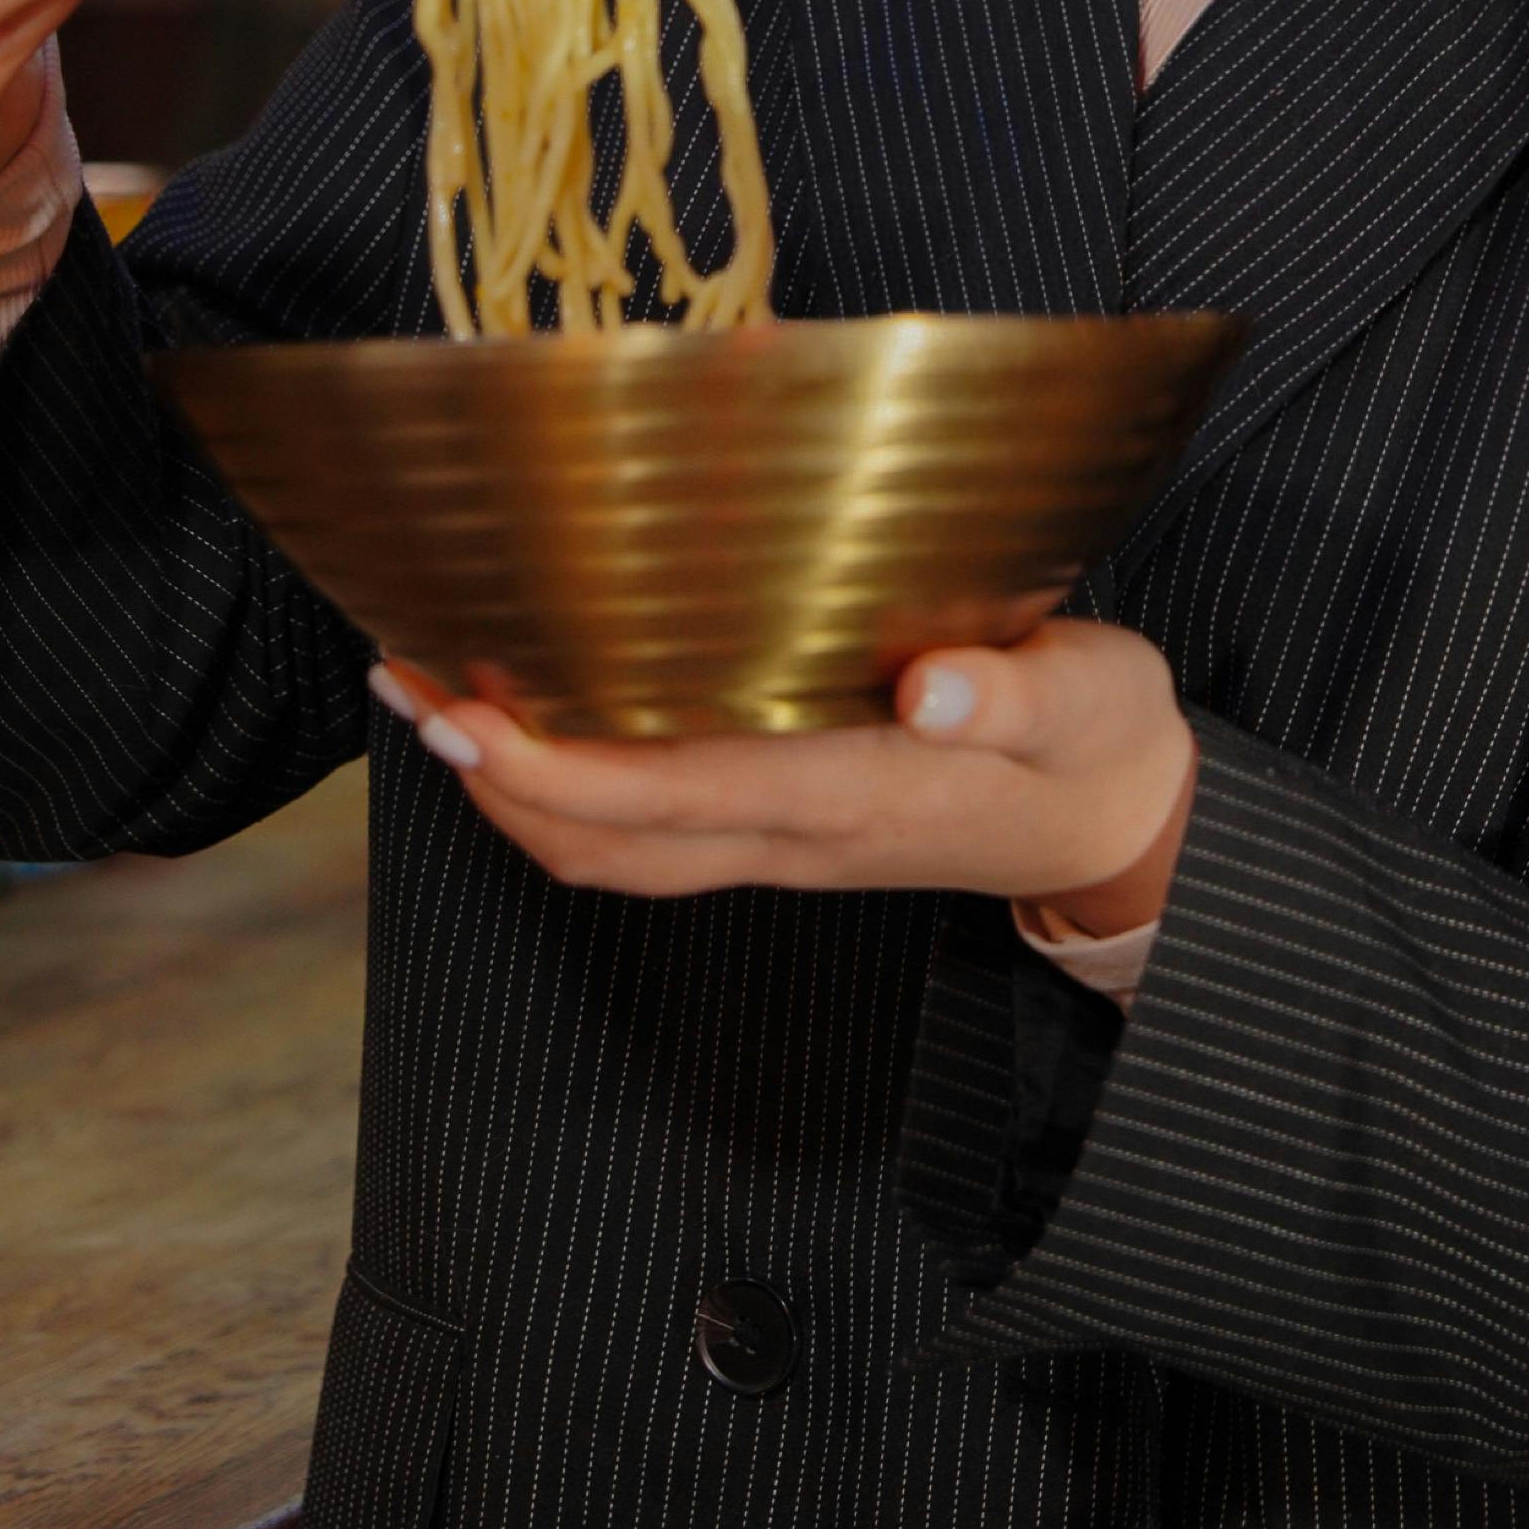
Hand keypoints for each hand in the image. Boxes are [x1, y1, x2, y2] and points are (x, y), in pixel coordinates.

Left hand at [376, 619, 1198, 931]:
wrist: (1123, 825)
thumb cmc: (1099, 740)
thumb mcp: (1085, 695)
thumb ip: (1009, 691)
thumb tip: (928, 690)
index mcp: (851, 792)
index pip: (668, 797)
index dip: (551, 770)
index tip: (462, 712)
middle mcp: (795, 834)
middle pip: (601, 843)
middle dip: (489, 778)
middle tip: (404, 677)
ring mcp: (783, 844)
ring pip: (610, 851)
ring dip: (509, 789)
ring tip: (434, 692)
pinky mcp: (785, 829)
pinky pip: (644, 833)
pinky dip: (565, 788)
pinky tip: (539, 716)